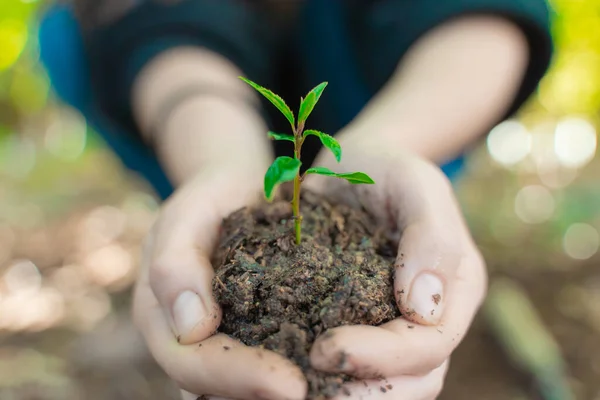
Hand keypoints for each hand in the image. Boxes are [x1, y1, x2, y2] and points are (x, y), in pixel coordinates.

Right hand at [132, 163, 307, 399]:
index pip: (192, 363)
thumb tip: (191, 328)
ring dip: (273, 390)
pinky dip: (292, 369)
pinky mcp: (254, 332)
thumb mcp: (190, 212)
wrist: (237, 189)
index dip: (237, 377)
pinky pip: (269, 361)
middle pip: (215, 388)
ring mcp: (220, 337)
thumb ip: (177, 261)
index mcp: (160, 315)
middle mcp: (187, 337)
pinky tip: (329, 372)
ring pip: (238, 385)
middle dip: (262, 393)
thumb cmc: (211, 195)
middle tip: (316, 394)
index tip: (291, 384)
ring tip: (326, 390)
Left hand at [304, 130, 486, 398]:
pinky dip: (321, 377)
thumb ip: (431, 237)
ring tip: (289, 390)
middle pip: (412, 381)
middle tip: (301, 392)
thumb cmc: (386, 167)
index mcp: (455, 289)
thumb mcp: (414, 182)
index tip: (324, 349)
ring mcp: (395, 323)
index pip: (428, 346)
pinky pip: (348, 364)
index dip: (382, 358)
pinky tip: (282, 372)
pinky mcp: (359, 321)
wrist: (356, 165)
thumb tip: (424, 309)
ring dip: (341, 394)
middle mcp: (431, 316)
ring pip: (383, 384)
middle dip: (362, 394)